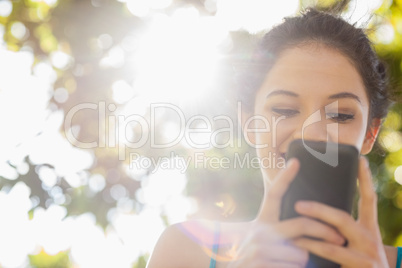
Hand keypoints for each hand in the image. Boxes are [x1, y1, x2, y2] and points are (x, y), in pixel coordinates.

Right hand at [227, 159, 345, 267]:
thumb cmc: (258, 258)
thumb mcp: (264, 239)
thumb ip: (280, 229)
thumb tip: (308, 223)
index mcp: (262, 221)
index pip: (273, 194)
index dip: (284, 177)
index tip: (295, 161)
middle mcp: (260, 230)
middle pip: (302, 224)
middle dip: (325, 232)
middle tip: (340, 239)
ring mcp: (259, 247)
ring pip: (302, 253)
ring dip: (304, 262)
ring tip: (290, 264)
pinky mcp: (261, 263)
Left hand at [292, 157, 388, 267]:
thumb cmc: (360, 262)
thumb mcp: (357, 242)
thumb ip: (342, 228)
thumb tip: (313, 208)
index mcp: (370, 229)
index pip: (368, 200)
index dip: (365, 180)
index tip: (359, 160)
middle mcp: (370, 240)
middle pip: (343, 219)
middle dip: (319, 211)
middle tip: (298, 205)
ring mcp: (366, 257)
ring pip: (332, 244)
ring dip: (309, 239)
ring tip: (291, 234)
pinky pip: (330, 260)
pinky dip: (312, 255)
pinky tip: (300, 254)